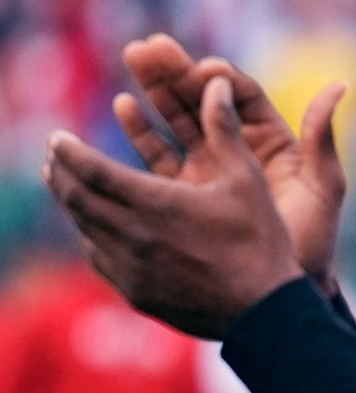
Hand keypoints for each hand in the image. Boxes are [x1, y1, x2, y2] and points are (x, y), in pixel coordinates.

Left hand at [44, 75, 304, 338]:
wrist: (263, 311)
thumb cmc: (260, 241)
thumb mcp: (248, 179)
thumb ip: (225, 129)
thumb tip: (216, 81)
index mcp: (155, 203)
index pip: (90, 170)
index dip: (68, 151)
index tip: (55, 137)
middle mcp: (132, 236)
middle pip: (76, 199)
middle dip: (61, 174)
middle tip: (55, 158)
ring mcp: (130, 268)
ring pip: (85, 229)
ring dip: (74, 205)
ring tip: (72, 188)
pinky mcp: (135, 292)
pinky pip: (100, 258)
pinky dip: (93, 237)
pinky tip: (100, 230)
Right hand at [114, 33, 347, 285]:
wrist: (283, 292)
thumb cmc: (314, 241)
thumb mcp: (324, 188)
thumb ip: (323, 138)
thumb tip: (339, 85)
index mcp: (273, 143)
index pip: (242, 98)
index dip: (222, 79)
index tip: (203, 68)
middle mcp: (237, 151)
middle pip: (204, 100)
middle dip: (177, 72)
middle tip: (149, 46)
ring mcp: (208, 171)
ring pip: (177, 121)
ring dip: (154, 90)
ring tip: (132, 58)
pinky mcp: (183, 193)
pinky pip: (159, 156)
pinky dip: (141, 131)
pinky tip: (124, 106)